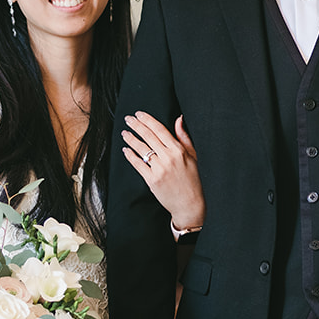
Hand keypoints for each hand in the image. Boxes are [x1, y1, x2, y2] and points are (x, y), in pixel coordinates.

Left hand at [121, 111, 204, 231]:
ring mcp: (159, 169)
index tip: (139, 114)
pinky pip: (138, 164)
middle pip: (148, 136)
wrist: (190, 204)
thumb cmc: (194, 180)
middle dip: (136, 125)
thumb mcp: (194, 156)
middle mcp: (168, 158)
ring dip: (130, 139)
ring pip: (141, 149)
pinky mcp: (152, 180)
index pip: (160, 129)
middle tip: (128, 119)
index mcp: (179, 150)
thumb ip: (184, 137)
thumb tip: (179, 119)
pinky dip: (130, 156)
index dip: (147, 120)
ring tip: (124, 133)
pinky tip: (126, 150)